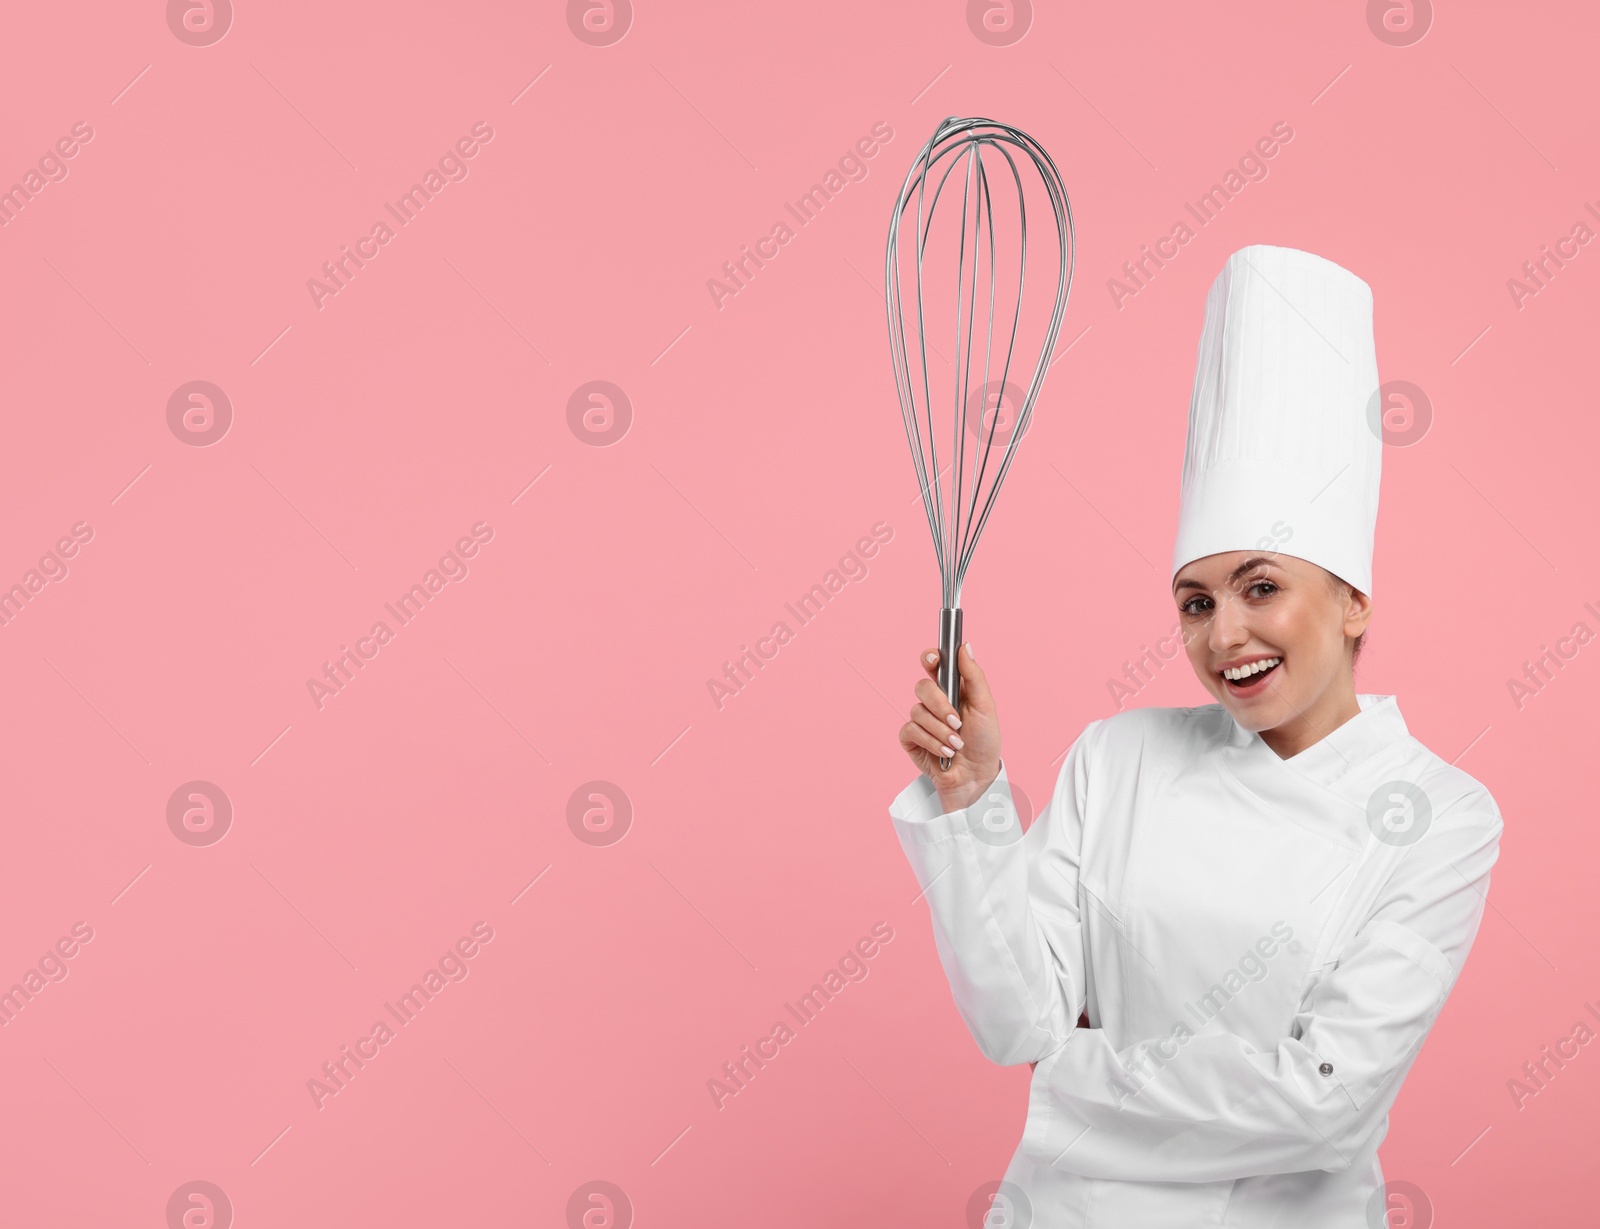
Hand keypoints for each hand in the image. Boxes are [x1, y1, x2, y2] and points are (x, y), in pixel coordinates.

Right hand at [898, 643, 1000, 811]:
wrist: (976, 777)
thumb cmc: (984, 742)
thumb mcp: (985, 707)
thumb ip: (974, 676)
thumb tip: (964, 647)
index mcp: (952, 688)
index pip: (933, 664)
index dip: (930, 657)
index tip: (934, 659)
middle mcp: (935, 701)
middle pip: (922, 687)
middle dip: (940, 705)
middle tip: (957, 721)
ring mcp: (921, 720)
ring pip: (917, 711)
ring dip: (940, 731)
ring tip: (956, 745)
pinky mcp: (911, 738)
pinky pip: (911, 730)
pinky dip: (930, 742)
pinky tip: (944, 752)